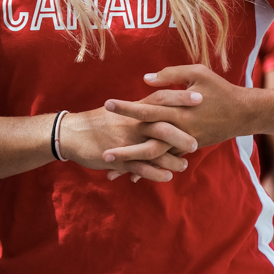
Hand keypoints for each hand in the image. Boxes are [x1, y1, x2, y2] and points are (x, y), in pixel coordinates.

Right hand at [60, 102, 196, 183]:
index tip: (200, 97)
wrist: (73, 132)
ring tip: (185, 164)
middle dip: (182, 135)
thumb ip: (142, 107)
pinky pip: (140, 168)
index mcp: (135, 109)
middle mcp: (133, 123)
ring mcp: (126, 142)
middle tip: (197, 143)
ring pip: (154, 150)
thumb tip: (162, 103)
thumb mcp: (122, 110)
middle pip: (163, 126)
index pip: (162, 98)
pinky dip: (155, 173)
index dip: (181, 97)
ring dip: (172, 159)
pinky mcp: (118, 159)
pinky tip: (167, 176)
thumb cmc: (100, 120)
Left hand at [102, 65, 250, 167]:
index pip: (148, 109)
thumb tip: (145, 79)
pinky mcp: (189, 148)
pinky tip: (133, 175)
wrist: (244, 114)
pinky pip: (166, 160)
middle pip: (147, 142)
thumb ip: (171, 75)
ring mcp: (184, 142)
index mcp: (179, 110)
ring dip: (133, 164)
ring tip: (111, 169)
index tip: (108, 104)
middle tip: (102, 152)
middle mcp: (180, 130)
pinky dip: (150, 168)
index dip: (127, 108)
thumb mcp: (198, 73)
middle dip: (124, 147)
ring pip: (155, 157)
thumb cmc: (220, 89)